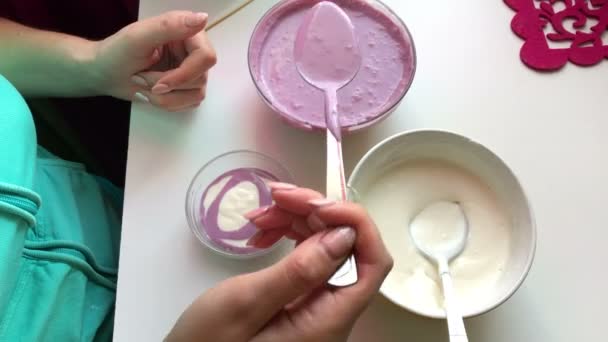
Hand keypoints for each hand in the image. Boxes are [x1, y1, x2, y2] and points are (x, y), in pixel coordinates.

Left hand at [93, 11, 216, 110]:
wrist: (105, 73)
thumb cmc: (117, 53)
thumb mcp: (139, 36)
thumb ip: (170, 26)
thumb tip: (203, 18)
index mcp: (187, 31)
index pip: (206, 57)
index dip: (185, 74)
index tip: (159, 84)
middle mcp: (194, 50)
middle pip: (200, 79)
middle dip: (168, 86)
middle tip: (142, 79)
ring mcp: (193, 71)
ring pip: (195, 94)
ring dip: (165, 97)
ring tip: (144, 85)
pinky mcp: (188, 88)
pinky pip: (190, 104)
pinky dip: (168, 103)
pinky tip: (152, 93)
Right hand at [166, 185, 392, 341]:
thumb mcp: (247, 304)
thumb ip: (299, 270)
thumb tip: (345, 234)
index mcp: (328, 319)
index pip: (372, 263)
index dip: (354, 223)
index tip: (316, 203)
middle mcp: (332, 313)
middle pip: (347, 248)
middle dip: (315, 213)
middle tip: (276, 196)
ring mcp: (317, 307)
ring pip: (325, 248)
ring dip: (297, 221)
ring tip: (260, 214)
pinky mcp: (301, 301)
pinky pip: (307, 259)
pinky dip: (288, 237)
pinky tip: (263, 231)